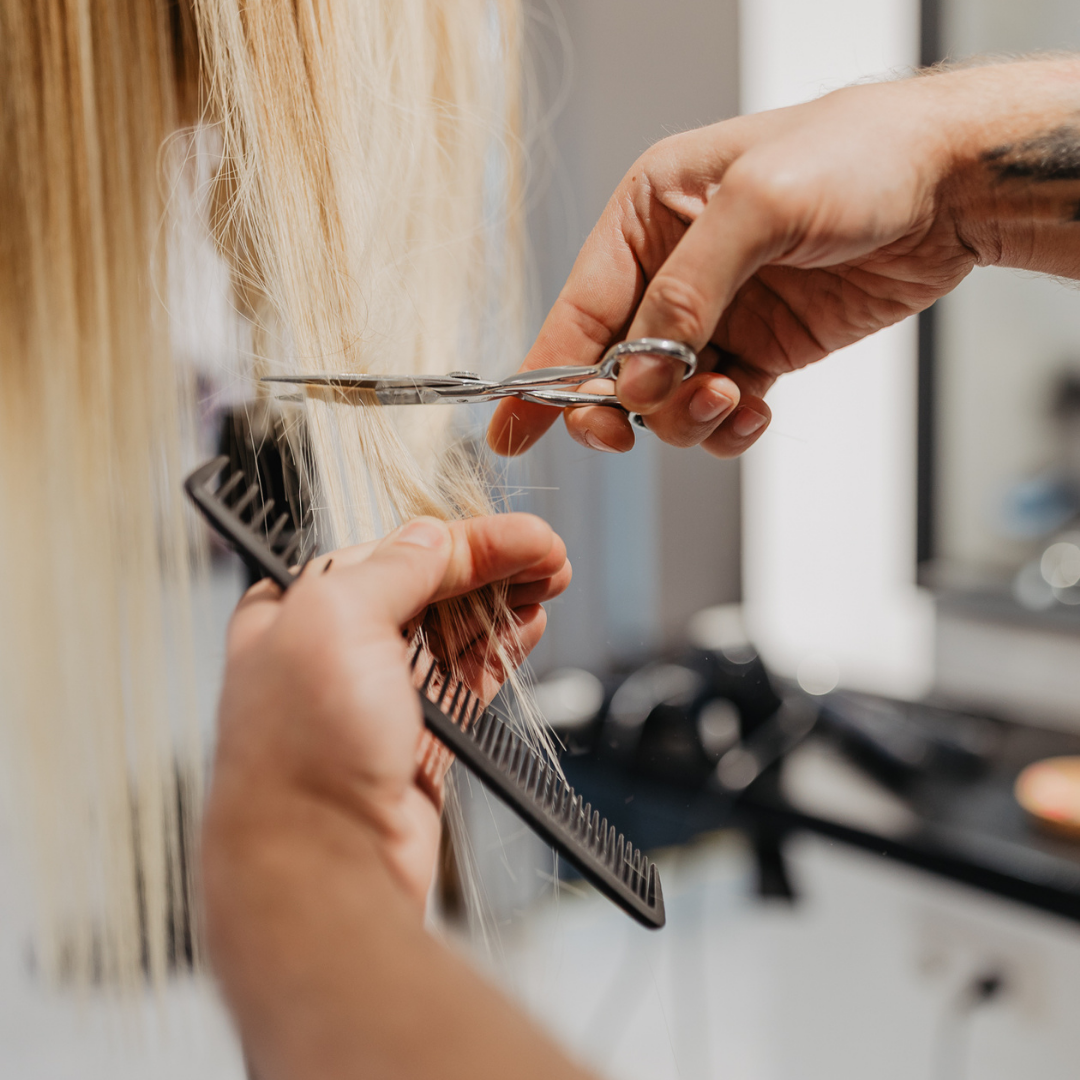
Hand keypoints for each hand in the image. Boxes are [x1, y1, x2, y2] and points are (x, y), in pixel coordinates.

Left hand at [205, 513, 569, 910]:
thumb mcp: (338, 621)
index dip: (462, 541)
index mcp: (298, 610)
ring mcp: (377, 699)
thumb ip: (391, 569)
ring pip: (454, 634)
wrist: (321, 872)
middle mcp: (334, 651)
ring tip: (551, 583)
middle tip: (550, 556)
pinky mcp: (416, 742)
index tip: (521, 535)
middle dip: (493, 568)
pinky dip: (499, 652)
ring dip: (504, 605)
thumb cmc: (300, 754)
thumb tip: (431, 536)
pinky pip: (466, 683)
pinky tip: (528, 627)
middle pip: (429, 590)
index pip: (393, 553)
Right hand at [488, 59, 1079, 458]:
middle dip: (621, 406)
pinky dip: (729, 427)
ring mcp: (716, 315)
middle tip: (633, 427)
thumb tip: (641, 370)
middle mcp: (672, 268)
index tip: (510, 431)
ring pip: (664, 401)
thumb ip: (686, 291)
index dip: (542, 374)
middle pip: (612, 366)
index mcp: (649, 214)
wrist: (951, 184)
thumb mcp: (758, 205)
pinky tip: (757, 410)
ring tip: (732, 397)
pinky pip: (718, 412)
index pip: (578, 307)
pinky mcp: (760, 350)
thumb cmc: (856, 157)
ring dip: (686, 417)